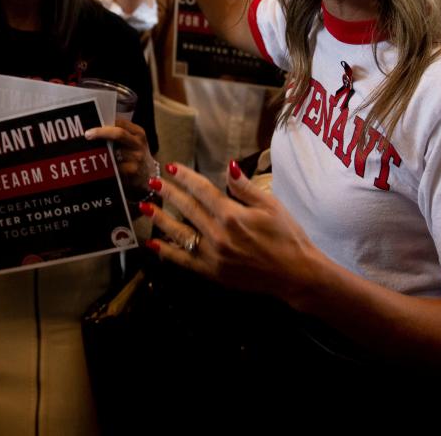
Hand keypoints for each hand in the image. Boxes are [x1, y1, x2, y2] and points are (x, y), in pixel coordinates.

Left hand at [84, 120, 155, 187]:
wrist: (148, 176)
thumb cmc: (135, 155)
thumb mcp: (133, 141)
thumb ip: (119, 133)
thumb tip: (97, 125)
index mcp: (138, 133)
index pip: (120, 123)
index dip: (105, 123)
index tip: (91, 125)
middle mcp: (138, 143)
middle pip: (119, 134)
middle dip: (101, 133)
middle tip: (87, 134)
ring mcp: (137, 157)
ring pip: (113, 151)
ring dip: (100, 151)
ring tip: (90, 152)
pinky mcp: (132, 171)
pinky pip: (113, 166)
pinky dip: (104, 165)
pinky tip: (98, 165)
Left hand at [144, 161, 321, 298]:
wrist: (295, 274)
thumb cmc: (287, 236)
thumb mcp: (271, 205)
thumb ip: (245, 187)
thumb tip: (228, 166)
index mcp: (233, 215)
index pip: (201, 190)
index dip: (184, 177)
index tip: (171, 168)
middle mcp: (218, 235)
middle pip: (186, 208)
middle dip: (167, 193)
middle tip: (152, 182)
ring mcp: (213, 256)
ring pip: (179, 233)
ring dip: (160, 219)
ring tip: (145, 207)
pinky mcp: (212, 273)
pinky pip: (183, 260)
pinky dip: (166, 251)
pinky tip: (153, 243)